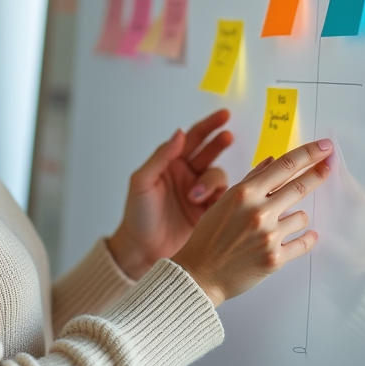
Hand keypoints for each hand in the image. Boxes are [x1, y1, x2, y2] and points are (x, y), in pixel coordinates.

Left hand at [106, 109, 234, 279]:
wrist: (142, 250)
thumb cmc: (137, 215)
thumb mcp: (142, 182)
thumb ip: (161, 157)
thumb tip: (179, 133)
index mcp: (171, 164)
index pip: (192, 138)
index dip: (208, 126)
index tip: (224, 115)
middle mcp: (188, 175)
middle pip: (210, 152)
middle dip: (219, 143)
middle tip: (227, 137)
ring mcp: (200, 194)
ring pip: (218, 176)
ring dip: (210, 181)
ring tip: (195, 197)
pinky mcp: (210, 213)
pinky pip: (225, 198)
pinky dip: (224, 198)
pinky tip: (213, 204)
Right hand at [171, 139, 331, 306]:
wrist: (200, 274)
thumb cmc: (210, 236)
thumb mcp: (225, 201)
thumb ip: (250, 180)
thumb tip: (272, 161)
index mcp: (245, 193)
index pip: (285, 165)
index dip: (309, 153)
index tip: (324, 147)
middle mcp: (258, 212)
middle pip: (300, 186)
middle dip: (318, 174)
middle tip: (328, 167)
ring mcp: (268, 236)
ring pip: (303, 217)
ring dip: (298, 217)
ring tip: (282, 224)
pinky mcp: (275, 258)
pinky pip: (304, 243)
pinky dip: (307, 239)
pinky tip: (307, 236)